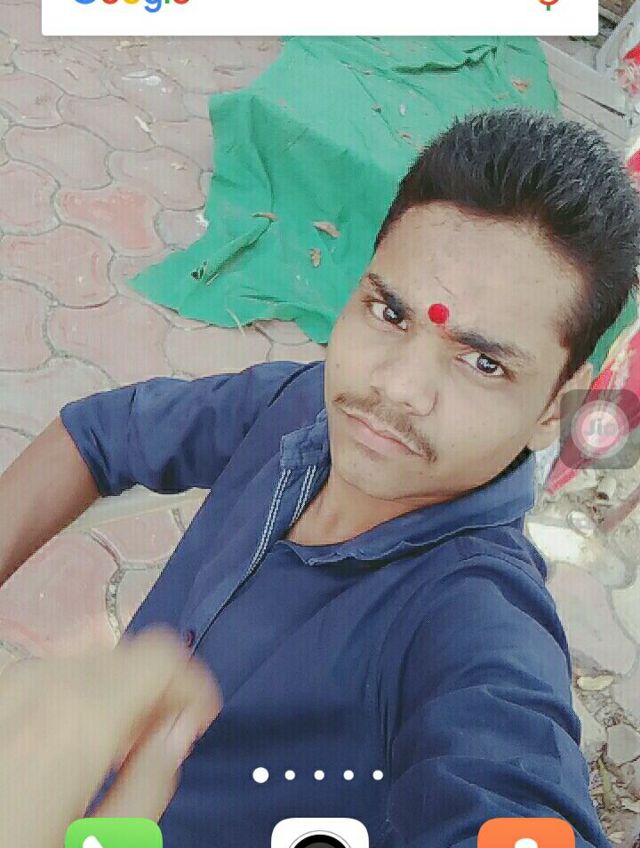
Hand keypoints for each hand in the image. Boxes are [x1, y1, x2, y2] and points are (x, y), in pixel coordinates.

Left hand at [0, 627, 222, 846]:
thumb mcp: (101, 845)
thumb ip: (152, 780)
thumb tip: (181, 727)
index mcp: (80, 718)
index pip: (163, 656)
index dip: (194, 684)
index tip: (198, 723)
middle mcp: (42, 684)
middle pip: (128, 656)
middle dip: (155, 693)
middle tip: (155, 748)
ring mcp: (8, 684)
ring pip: (89, 664)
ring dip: (113, 695)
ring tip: (107, 755)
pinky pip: (49, 676)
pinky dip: (73, 698)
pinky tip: (63, 745)